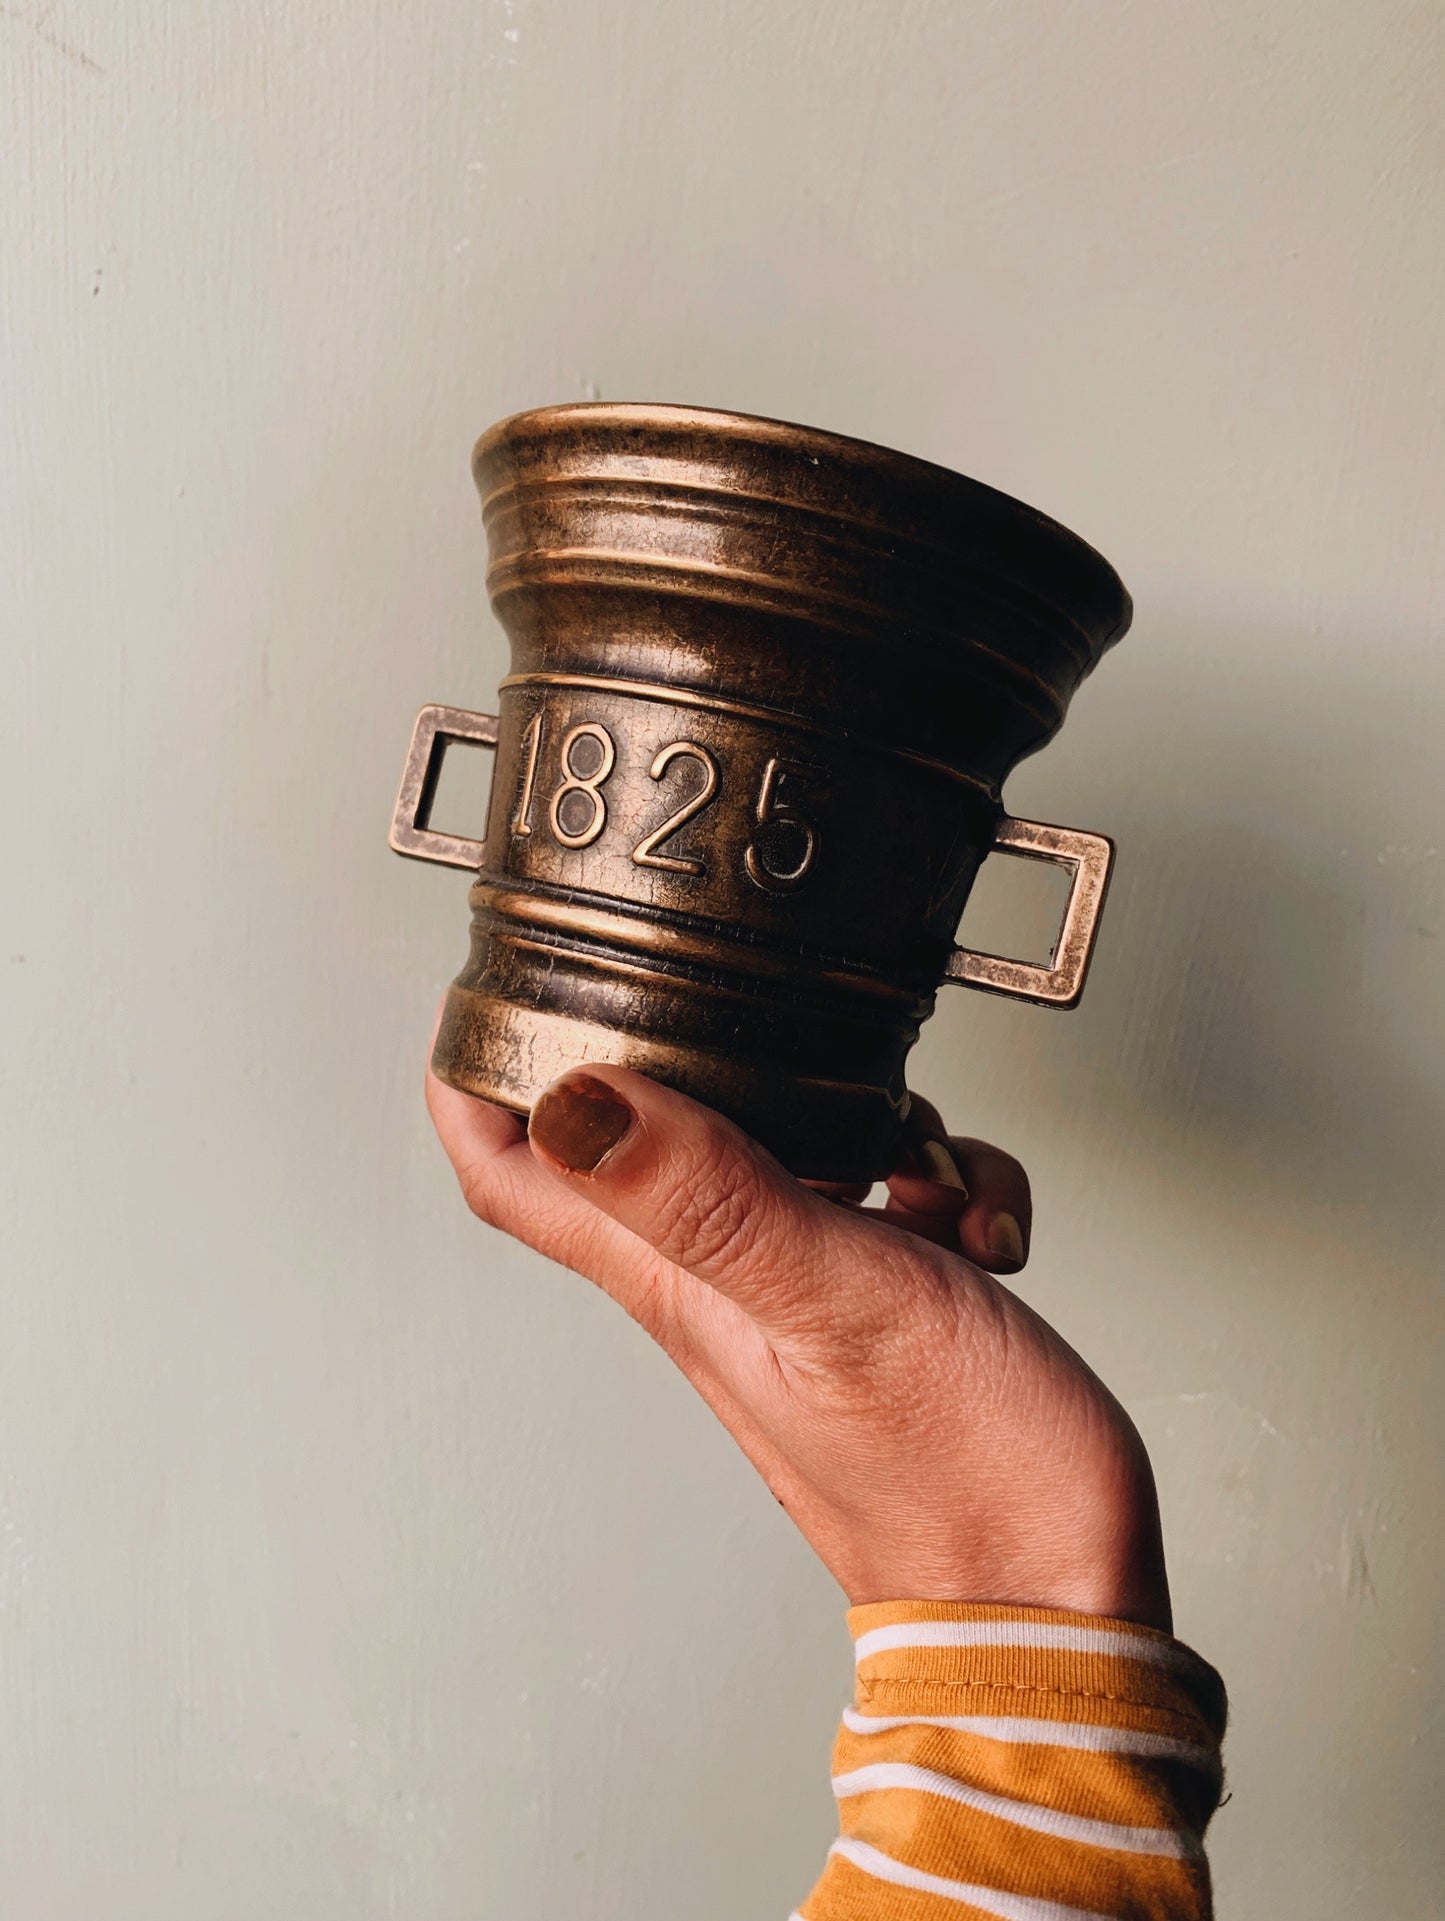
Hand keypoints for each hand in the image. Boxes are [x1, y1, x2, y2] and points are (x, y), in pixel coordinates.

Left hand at [426, 1061, 1170, 1629]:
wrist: (1055, 1593)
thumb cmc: (954, 1479)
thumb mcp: (835, 1303)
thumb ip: (713, 1200)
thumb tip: (578, 1103)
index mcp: (673, 1279)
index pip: (515, 1171)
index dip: (477, 1075)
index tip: (488, 993)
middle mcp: (717, 1275)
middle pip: (646, 1126)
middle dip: (701, 1051)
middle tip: (750, 1012)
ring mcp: (798, 1283)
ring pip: (792, 1141)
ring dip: (864, 1114)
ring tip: (920, 1160)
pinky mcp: (880, 1290)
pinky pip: (890, 1188)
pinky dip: (941, 1177)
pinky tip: (971, 1221)